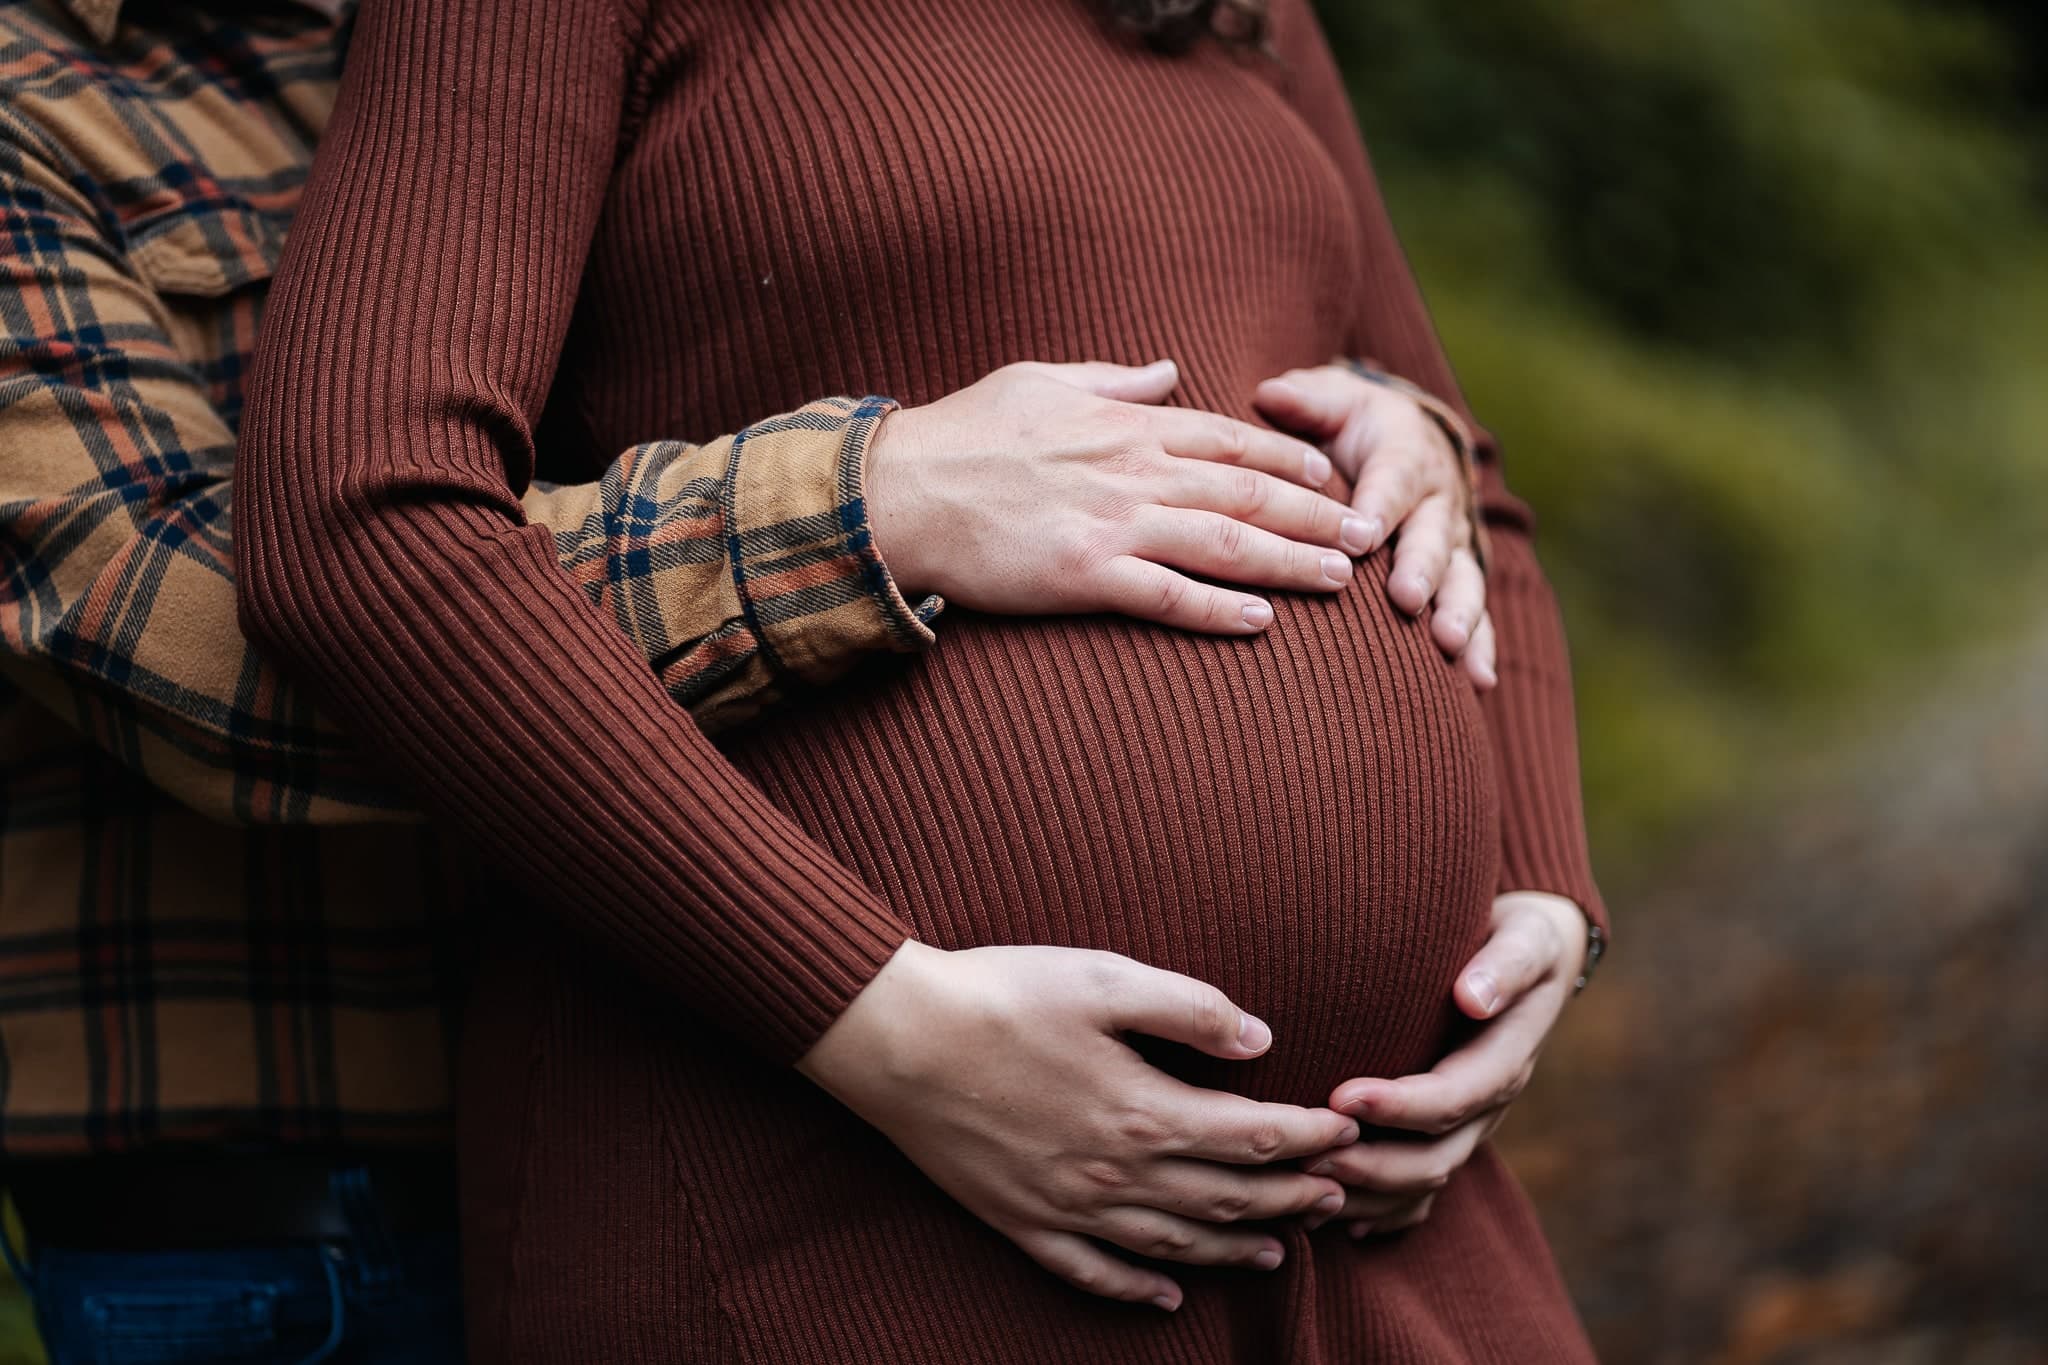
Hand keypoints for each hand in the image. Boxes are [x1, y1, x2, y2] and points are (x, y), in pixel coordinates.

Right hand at [797, 941, 1357, 1309]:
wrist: (897, 1038)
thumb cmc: (1001, 995)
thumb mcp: (1104, 979)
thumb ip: (1189, 1008)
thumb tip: (1262, 1037)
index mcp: (1143, 1110)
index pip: (1253, 1136)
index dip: (1308, 1136)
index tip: (1347, 1130)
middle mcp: (1115, 1172)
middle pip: (1224, 1198)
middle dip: (1288, 1197)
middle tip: (1337, 1195)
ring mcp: (1068, 1207)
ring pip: (1172, 1247)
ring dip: (1232, 1250)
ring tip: (1278, 1248)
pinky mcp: (1021, 1221)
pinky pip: (1092, 1274)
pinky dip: (1137, 1292)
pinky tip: (1168, 1298)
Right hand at [867, 360, 1376, 634]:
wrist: (897, 490)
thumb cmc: (962, 434)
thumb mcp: (1039, 380)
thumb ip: (1111, 378)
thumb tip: (1166, 372)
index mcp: (1125, 423)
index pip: (1229, 437)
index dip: (1289, 459)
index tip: (1333, 479)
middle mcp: (1132, 469)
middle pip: (1246, 491)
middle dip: (1315, 516)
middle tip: (1367, 536)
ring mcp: (1112, 523)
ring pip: (1224, 543)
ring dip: (1290, 564)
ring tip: (1339, 582)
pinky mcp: (1083, 574)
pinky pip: (1166, 596)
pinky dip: (1216, 611)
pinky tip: (1260, 625)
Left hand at [1253, 364, 1494, 686]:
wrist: (1407, 439)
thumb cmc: (1353, 424)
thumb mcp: (1333, 400)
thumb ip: (1307, 402)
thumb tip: (1271, 393)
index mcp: (1405, 455)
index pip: (1391, 481)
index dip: (1379, 506)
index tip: (1363, 534)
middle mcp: (1438, 501)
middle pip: (1432, 536)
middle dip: (1421, 568)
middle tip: (1406, 598)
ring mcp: (1454, 543)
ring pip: (1462, 578)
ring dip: (1459, 612)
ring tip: (1448, 644)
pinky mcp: (1460, 577)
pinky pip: (1476, 613)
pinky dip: (1480, 646)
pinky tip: (1479, 681)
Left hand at [1300, 892, 1587, 1236]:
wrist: (1533, 957)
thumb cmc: (1519, 938)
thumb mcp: (1525, 939)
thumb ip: (1505, 965)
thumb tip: (1473, 997)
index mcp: (1506, 1059)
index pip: (1453, 1097)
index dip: (1400, 1106)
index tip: (1341, 1095)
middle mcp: (1489, 1104)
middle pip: (1435, 1157)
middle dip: (1371, 1162)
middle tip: (1306, 1153)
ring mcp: (1471, 1127)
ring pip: (1423, 1184)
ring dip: (1365, 1191)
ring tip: (1303, 1185)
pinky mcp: (1450, 1135)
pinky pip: (1418, 1194)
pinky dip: (1378, 1210)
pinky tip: (1329, 1216)